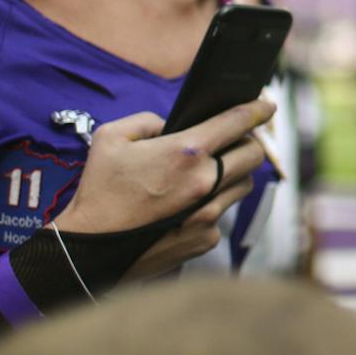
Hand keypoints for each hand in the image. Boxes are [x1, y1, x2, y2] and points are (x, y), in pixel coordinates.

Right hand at [55, 99, 274, 278]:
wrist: (88, 249)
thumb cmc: (98, 191)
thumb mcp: (111, 138)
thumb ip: (146, 121)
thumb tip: (168, 126)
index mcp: (185, 152)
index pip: (236, 122)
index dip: (257, 109)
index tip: (267, 105)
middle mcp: (205, 182)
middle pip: (253, 156)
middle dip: (248, 144)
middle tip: (233, 142)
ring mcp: (209, 214)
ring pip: (242, 186)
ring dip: (232, 176)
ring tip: (208, 175)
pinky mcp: (205, 239)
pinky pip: (221, 216)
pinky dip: (210, 206)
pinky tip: (185, 208)